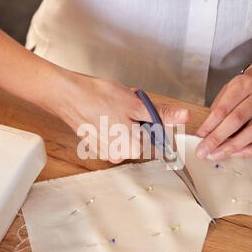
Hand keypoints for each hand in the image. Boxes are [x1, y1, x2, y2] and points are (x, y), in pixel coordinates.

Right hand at [50, 71, 189, 162]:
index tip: (138, 109)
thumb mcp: (136, 103)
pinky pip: (113, 135)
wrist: (67, 95)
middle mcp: (119, 155)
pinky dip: (112, 124)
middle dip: (137, 120)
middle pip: (140, 137)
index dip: (149, 119)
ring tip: (112, 108)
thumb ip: (162, 114)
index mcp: (133, 148)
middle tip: (125, 105)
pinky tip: (103, 112)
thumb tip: (184, 116)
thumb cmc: (98, 98)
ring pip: (126, 135)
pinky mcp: (96, 146)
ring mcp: (106, 152)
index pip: (155, 137)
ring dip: (124, 121)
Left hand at [195, 67, 251, 159]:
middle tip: (203, 151)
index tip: (199, 136)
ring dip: (231, 147)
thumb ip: (217, 110)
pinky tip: (234, 154)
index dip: (209, 124)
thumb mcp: (227, 92)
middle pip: (237, 120)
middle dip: (217, 138)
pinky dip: (248, 150)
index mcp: (243, 86)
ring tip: (216, 154)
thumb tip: (204, 134)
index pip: (223, 108)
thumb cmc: (242, 91)